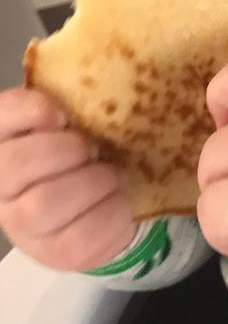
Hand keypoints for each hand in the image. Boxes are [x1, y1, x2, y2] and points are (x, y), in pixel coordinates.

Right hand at [0, 87, 136, 270]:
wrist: (101, 208)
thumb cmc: (85, 156)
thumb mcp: (79, 122)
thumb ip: (76, 102)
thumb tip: (102, 69)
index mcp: (5, 142)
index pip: (2, 117)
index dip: (28, 111)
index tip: (62, 114)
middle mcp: (2, 187)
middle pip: (14, 165)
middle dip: (64, 151)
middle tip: (92, 149)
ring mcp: (23, 226)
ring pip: (44, 203)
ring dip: (91, 182)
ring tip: (110, 175)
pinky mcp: (56, 254)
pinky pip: (82, 235)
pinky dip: (112, 212)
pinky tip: (119, 200)